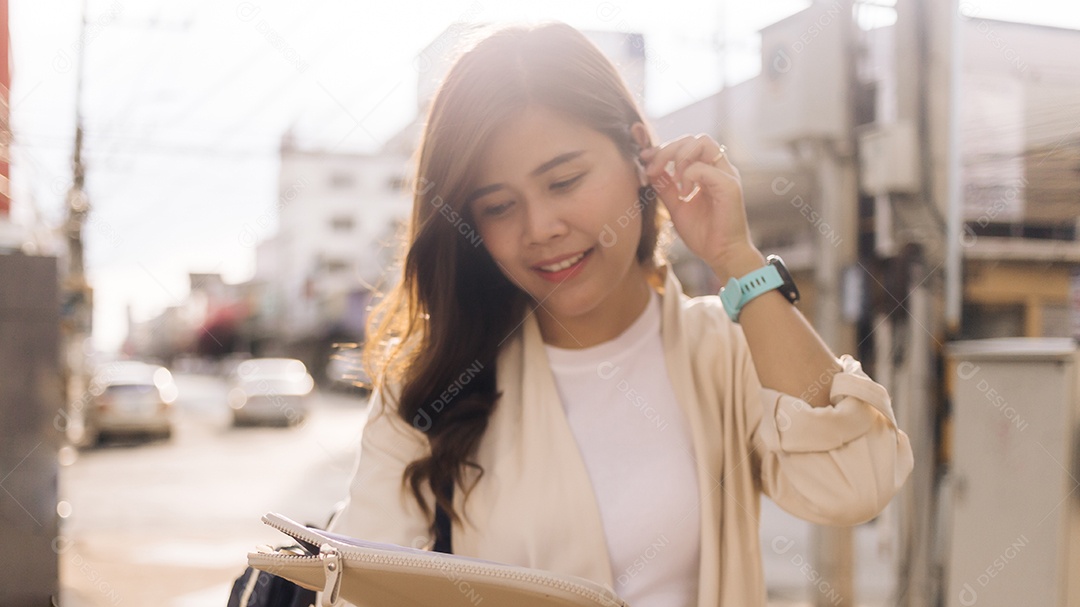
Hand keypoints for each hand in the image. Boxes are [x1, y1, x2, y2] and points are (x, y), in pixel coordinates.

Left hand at [639, 135, 762, 280]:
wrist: (722, 256)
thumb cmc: (703, 234)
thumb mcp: (676, 206)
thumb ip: (665, 186)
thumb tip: (649, 168)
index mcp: (708, 171)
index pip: (686, 145)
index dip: (663, 148)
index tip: (644, 157)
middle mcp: (719, 169)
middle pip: (693, 139)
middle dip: (667, 150)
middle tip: (652, 168)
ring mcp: (726, 175)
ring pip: (703, 143)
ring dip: (680, 157)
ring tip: (672, 180)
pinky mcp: (730, 187)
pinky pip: (705, 168)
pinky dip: (689, 176)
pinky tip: (685, 194)